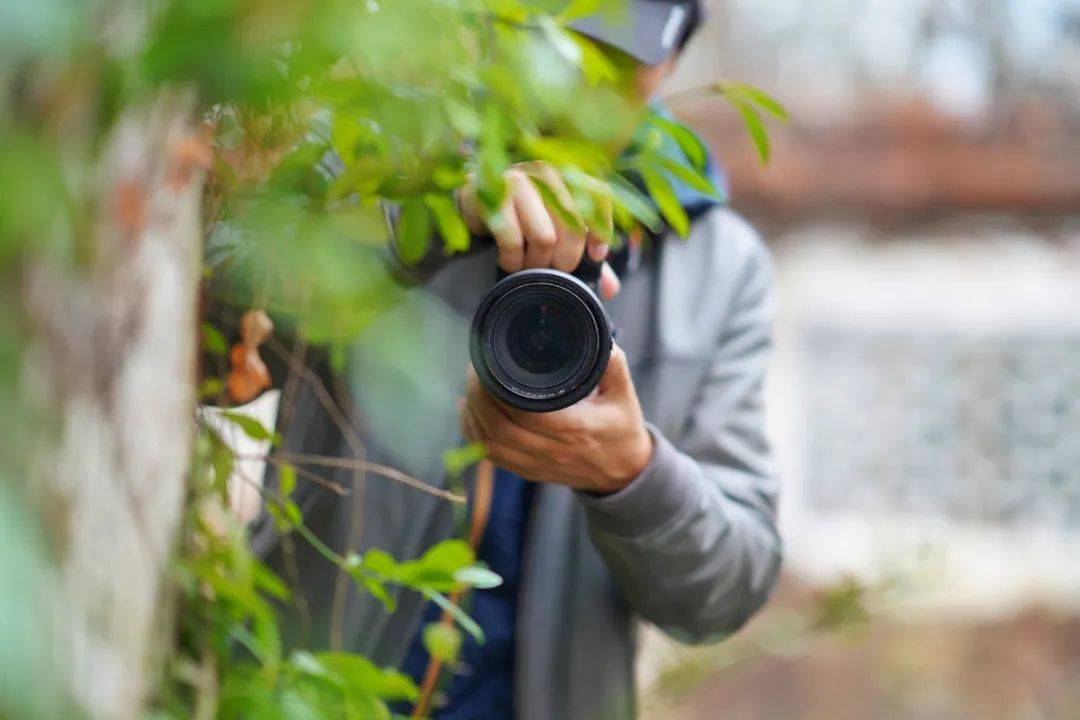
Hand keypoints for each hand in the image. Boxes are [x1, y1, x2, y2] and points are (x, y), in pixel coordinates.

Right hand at [458, 161, 621, 299]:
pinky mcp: (492, 195)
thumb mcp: (554, 231)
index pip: (598, 198)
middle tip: (555, 271)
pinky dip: (513, 260)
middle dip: (566, 259)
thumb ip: (583, 254)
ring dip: (537, 262)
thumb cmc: (522, 218)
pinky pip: (512, 240)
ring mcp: (519, 180)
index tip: (596, 256)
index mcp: (568, 176)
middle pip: (573, 226)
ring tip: (529, 266)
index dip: (601, 229)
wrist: (475, 203)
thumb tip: (609, 288)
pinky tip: (509, 261)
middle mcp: (547, 173)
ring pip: (544, 237)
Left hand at [459, 344, 652, 493]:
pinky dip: (473, 433)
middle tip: (475, 368)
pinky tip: (468, 411)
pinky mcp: (527, 472)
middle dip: (478, 396)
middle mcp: (553, 450)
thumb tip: (594, 335)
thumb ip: (612, 363)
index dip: (498, 388)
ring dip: (473, 414)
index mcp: (576, 429)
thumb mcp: (624, 394)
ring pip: (488, 444)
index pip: (526, 413)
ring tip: (471, 387)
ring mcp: (537, 464)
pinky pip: (489, 456)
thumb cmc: (621, 428)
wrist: (623, 472)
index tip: (490, 362)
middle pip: (499, 428)